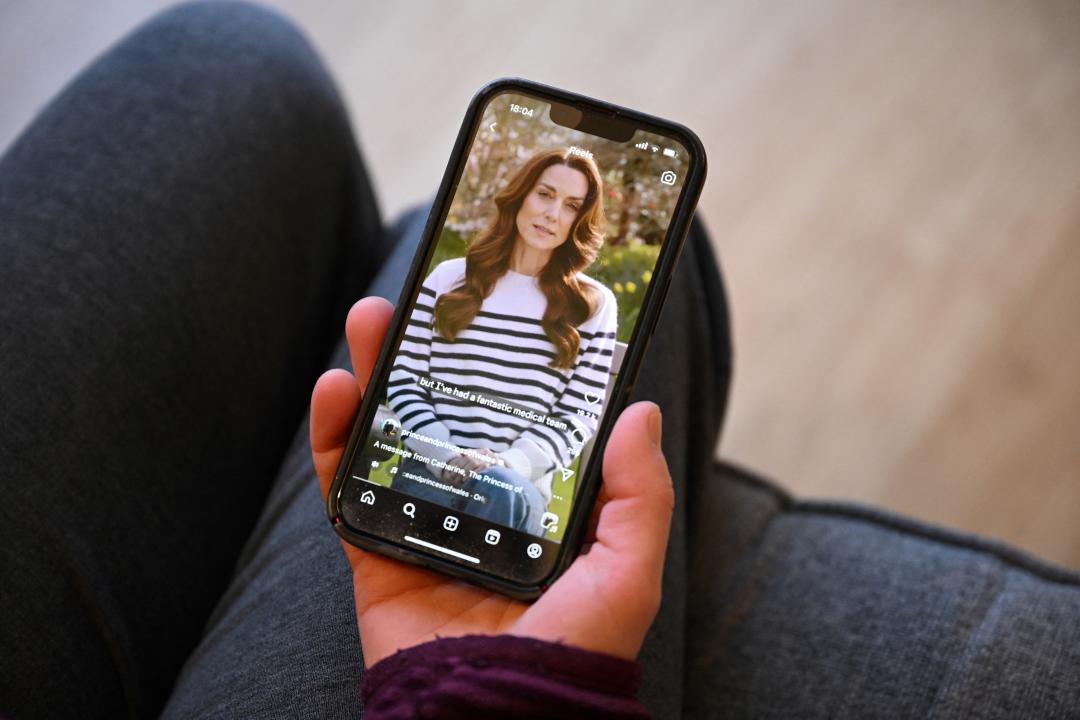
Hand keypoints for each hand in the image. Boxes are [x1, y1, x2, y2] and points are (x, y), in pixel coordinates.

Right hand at [311, 297, 673, 666]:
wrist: (493, 717)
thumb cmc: (570, 652)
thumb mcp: (628, 570)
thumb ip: (640, 494)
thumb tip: (641, 411)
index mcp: (537, 505)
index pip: (520, 420)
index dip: (508, 368)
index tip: (501, 313)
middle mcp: (480, 505)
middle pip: (449, 413)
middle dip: (431, 356)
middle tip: (423, 303)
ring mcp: (425, 522)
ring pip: (393, 435)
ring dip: (375, 376)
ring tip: (369, 322)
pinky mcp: (376, 548)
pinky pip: (344, 486)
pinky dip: (331, 439)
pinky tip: (333, 392)